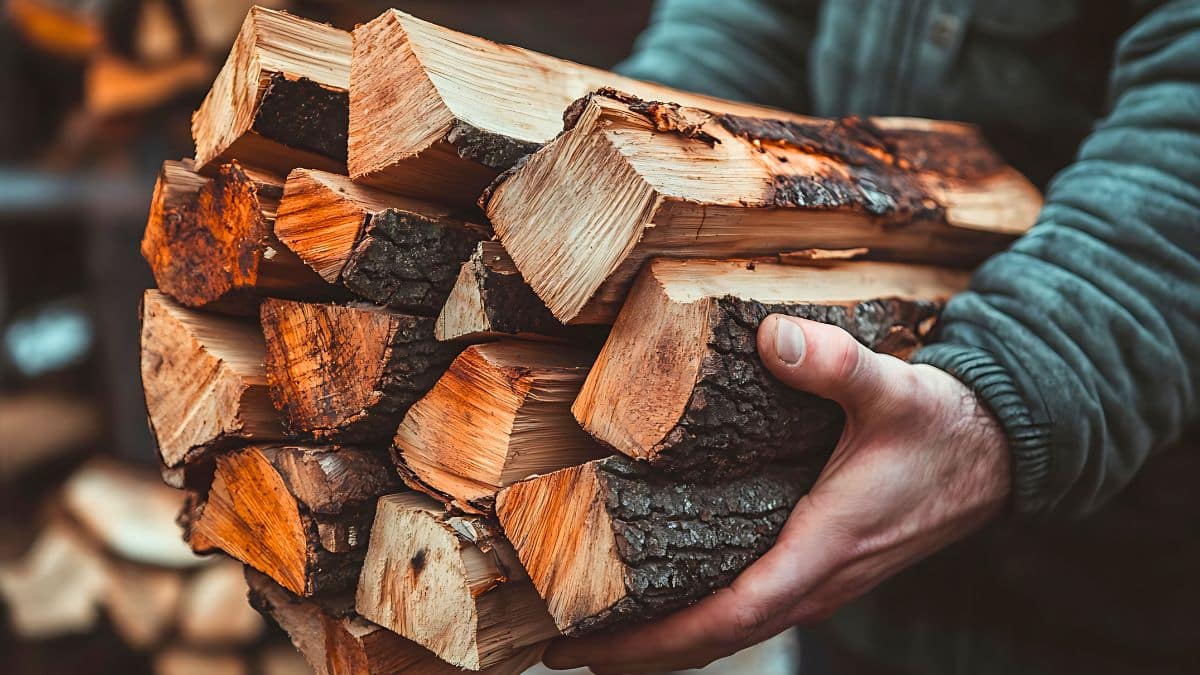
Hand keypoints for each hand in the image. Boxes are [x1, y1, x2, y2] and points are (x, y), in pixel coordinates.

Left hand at [544, 314, 1011, 672]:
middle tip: (561, 649)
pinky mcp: (820, 567)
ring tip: (597, 637)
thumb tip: (774, 337)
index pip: (727, 616)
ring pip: (731, 630)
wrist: (996, 454)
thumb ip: (837, 363)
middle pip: (714, 640)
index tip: (584, 648)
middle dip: (638, 653)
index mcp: (822, 549)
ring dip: (664, 641)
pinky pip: (749, 609)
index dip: (653, 640)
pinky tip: (666, 601)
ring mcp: (818, 580)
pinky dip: (700, 619)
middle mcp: (816, 580)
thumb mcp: (893, 389)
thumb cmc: (942, 428)